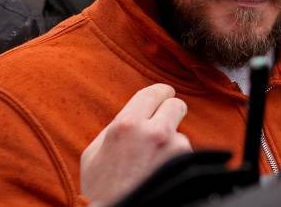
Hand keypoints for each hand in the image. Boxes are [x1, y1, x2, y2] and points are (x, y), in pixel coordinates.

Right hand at [80, 84, 191, 205]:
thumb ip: (115, 126)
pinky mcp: (186, 162)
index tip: (163, 96)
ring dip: (171, 142)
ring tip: (151, 163)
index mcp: (126, 125)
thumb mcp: (94, 153)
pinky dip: (176, 160)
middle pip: (176, 104)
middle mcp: (153, 131)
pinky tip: (160, 172)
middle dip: (170, 113)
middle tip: (162, 123)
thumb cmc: (100, 188)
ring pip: (180, 132)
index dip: (160, 93)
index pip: (154, 92)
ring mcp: (173, 147)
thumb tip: (135, 111)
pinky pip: (184, 152)